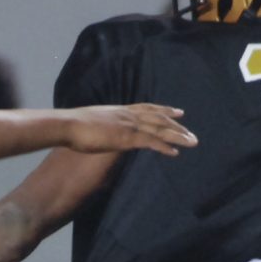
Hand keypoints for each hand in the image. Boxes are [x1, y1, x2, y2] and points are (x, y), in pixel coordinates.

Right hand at [59, 104, 196, 156]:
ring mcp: (128, 126)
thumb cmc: (74, 125)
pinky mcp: (126, 138)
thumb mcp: (92, 122)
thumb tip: (104, 130)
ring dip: (177, 136)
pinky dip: (164, 147)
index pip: (147, 108)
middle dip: (176, 126)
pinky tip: (175, 153)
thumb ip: (103, 125)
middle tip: (191, 132)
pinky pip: (151, 142)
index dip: (163, 110)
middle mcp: (128, 115)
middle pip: (158, 118)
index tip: (178, 112)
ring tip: (192, 142)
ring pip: (159, 129)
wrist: (68, 125)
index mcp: (120, 110)